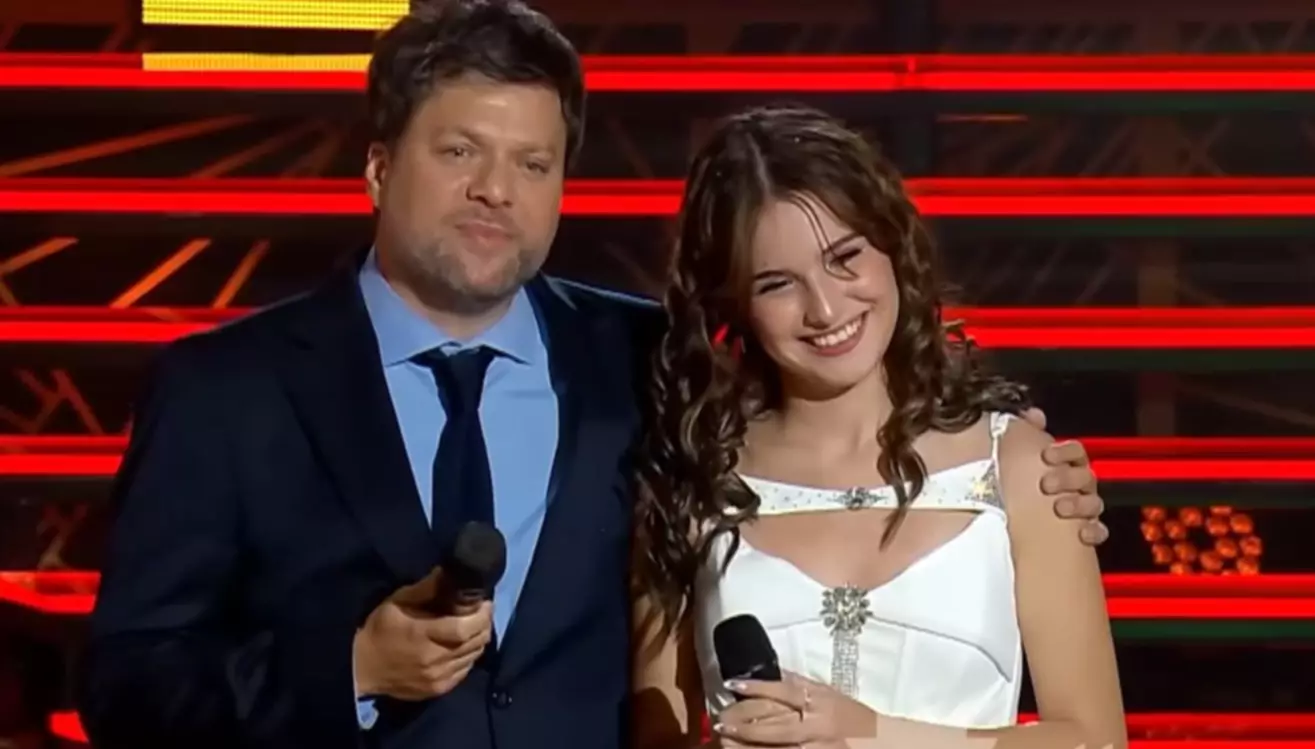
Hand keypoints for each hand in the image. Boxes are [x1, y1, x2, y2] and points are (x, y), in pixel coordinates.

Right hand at [352, 566, 493, 700]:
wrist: (362, 668)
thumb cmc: (379, 630)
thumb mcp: (397, 602)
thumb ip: (425, 588)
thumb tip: (448, 572)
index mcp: (422, 635)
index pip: (464, 629)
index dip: (482, 615)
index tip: (486, 602)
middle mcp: (434, 659)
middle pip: (475, 643)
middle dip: (485, 624)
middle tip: (484, 612)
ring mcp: (437, 678)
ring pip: (473, 657)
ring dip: (479, 640)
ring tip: (475, 626)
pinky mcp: (438, 689)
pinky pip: (465, 671)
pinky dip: (469, 656)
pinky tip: (463, 646)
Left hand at [714, 672, 875, 747]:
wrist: (881, 744)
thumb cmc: (854, 717)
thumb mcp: (829, 694)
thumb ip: (802, 684)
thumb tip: (775, 672)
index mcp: (819, 702)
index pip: (782, 691)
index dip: (755, 687)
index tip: (731, 684)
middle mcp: (815, 725)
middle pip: (773, 722)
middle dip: (743, 722)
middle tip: (720, 721)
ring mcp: (813, 748)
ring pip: (773, 747)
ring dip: (746, 744)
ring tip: (723, 740)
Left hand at [1024, 408, 1107, 546]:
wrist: (1017, 524)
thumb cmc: (1021, 485)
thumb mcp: (1019, 455)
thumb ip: (1027, 431)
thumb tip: (1034, 414)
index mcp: (1066, 465)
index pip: (1076, 451)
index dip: (1065, 452)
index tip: (1046, 456)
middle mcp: (1080, 485)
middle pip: (1085, 476)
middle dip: (1068, 478)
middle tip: (1046, 484)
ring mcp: (1085, 509)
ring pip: (1094, 503)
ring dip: (1080, 504)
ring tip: (1060, 508)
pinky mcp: (1086, 532)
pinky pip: (1098, 531)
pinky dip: (1093, 531)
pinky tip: (1082, 534)